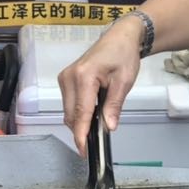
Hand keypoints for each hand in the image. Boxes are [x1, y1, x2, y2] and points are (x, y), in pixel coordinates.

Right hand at [58, 22, 141, 153]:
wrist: (119, 38)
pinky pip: (69, 104)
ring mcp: (65, 78)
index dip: (81, 134)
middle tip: (98, 140)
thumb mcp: (124, 82)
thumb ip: (114, 105)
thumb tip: (108, 127)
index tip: (83, 150)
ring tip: (99, 122)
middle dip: (82, 130)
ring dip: (81, 121)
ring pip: (69, 111)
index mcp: (84, 77)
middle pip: (71, 115)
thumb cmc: (123, 55)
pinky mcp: (65, 80)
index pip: (80, 113)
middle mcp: (69, 78)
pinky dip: (79, 112)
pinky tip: (92, 113)